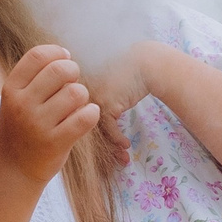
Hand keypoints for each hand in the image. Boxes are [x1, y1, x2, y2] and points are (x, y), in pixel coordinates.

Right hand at [0, 44, 99, 184]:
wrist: (13, 171)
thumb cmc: (21, 130)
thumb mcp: (16, 101)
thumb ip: (34, 78)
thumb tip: (65, 55)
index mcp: (11, 89)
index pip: (38, 56)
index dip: (58, 53)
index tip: (65, 61)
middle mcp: (22, 104)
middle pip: (60, 70)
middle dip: (74, 72)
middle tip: (73, 85)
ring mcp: (38, 124)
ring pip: (76, 92)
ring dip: (83, 96)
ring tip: (76, 106)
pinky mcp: (55, 143)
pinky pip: (86, 117)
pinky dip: (92, 113)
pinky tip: (86, 116)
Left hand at [86, 45, 160, 167]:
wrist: (145, 62)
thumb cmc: (129, 72)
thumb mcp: (108, 85)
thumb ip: (98, 99)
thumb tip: (97, 124)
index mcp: (78, 84)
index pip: (77, 114)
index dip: (88, 131)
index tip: (98, 146)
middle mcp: (82, 91)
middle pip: (84, 123)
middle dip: (98, 144)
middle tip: (108, 158)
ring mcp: (92, 97)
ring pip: (96, 129)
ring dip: (110, 146)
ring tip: (121, 157)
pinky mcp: (106, 104)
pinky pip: (109, 128)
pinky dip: (118, 139)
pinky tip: (126, 146)